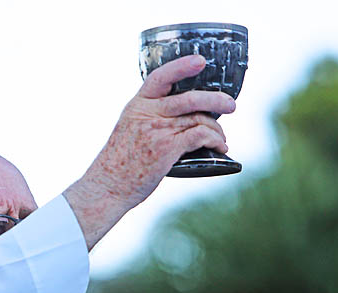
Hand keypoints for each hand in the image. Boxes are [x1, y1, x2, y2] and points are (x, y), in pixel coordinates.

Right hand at [64, 55, 235, 249]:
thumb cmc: (119, 163)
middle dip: (215, 100)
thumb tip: (181, 118)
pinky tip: (219, 147)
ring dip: (217, 129)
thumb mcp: (128, 130)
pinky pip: (200, 136)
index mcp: (137, 106)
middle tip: (230, 106)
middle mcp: (147, 114)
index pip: (160, 77)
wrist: (108, 186)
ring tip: (221, 138)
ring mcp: (158, 130)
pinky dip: (215, 141)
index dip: (182, 66)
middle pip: (189, 98)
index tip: (200, 61)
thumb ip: (149, 119)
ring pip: (199, 119)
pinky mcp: (167, 148)